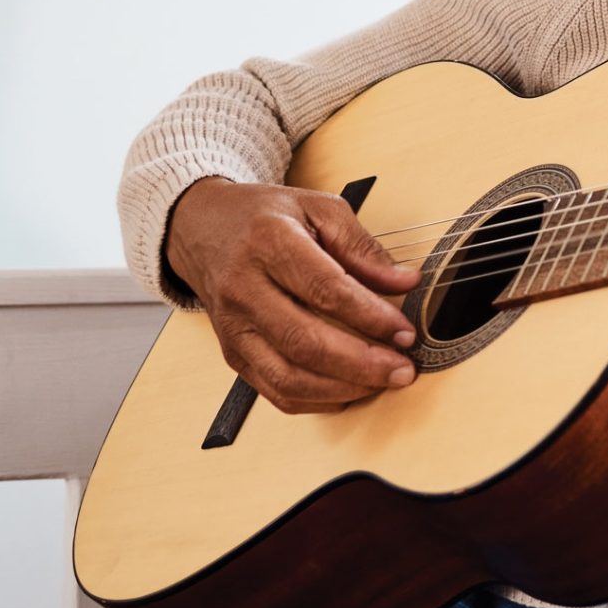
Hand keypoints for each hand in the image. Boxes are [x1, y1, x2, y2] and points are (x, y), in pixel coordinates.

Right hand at [164, 178, 423, 413]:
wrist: (202, 228)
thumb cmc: (263, 217)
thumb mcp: (317, 208)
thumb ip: (362, 246)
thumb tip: (404, 282)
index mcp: (268, 243)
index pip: (325, 290)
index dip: (371, 317)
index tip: (406, 332)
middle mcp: (244, 289)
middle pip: (304, 342)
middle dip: (362, 364)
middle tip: (403, 370)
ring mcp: (233, 327)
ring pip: (287, 377)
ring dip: (342, 388)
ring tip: (383, 382)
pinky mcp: (232, 353)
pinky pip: (274, 390)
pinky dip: (316, 399)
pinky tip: (349, 389)